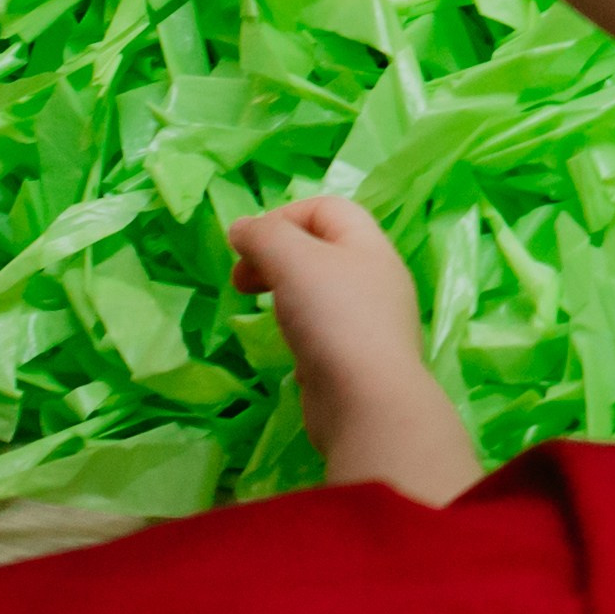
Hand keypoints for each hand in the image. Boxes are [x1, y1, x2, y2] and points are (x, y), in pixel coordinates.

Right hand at [229, 193, 480, 502]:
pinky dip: (297, 324)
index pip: (326, 209)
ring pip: (320, 288)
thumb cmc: (334, 319)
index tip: (245, 246)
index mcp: (368, 245)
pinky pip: (322, 326)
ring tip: (255, 305)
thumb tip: (243, 227)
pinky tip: (284, 341)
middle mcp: (375, 277)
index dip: (282, 216)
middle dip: (274, 254)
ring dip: (283, 288)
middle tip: (239, 281)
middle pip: (320, 247)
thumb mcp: (294, 261)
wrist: (367, 404)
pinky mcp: (356, 358)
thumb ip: (265, 236)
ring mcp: (368, 320)